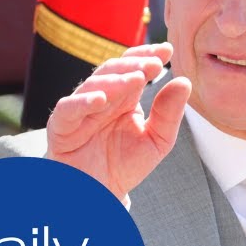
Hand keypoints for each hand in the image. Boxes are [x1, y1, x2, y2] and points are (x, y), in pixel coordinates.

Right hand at [45, 43, 191, 200]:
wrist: (100, 195)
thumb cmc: (126, 164)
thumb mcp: (157, 140)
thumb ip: (169, 114)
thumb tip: (184, 82)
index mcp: (124, 98)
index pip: (134, 68)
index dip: (148, 56)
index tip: (168, 50)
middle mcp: (101, 99)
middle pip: (114, 71)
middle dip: (135, 64)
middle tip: (155, 63)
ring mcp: (80, 111)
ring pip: (93, 86)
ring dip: (115, 80)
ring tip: (136, 79)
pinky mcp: (61, 128)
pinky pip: (67, 110)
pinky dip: (82, 102)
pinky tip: (101, 99)